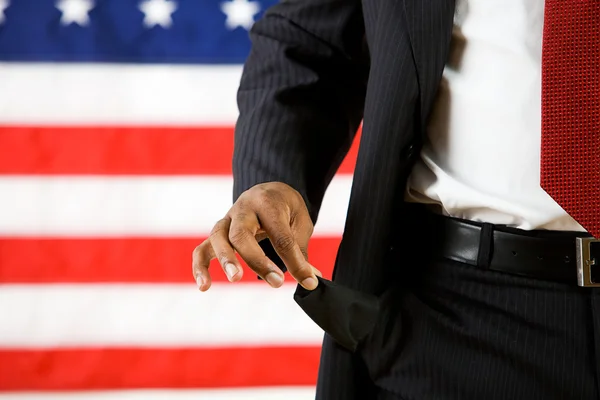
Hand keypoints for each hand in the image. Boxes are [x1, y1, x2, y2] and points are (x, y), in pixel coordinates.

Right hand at [192, 182, 321, 291]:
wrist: (269, 190)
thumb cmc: (286, 207)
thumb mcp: (300, 222)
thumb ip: (300, 250)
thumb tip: (310, 280)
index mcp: (268, 203)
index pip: (280, 235)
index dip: (294, 261)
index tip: (308, 281)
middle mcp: (243, 208)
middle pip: (241, 234)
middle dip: (257, 260)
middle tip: (276, 282)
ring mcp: (227, 220)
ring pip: (218, 238)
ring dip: (226, 259)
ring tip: (236, 279)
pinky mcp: (218, 233)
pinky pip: (202, 249)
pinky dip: (200, 267)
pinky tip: (204, 287)